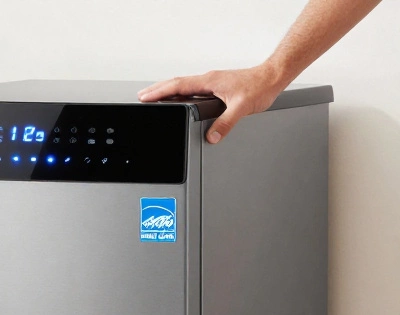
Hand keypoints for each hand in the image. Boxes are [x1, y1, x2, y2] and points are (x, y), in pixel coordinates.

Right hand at [138, 63, 289, 142]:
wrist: (273, 76)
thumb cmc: (260, 86)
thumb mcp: (241, 108)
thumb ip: (225, 123)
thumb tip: (211, 136)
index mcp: (209, 81)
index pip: (178, 86)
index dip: (159, 92)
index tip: (145, 97)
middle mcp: (209, 79)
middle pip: (176, 83)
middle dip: (157, 89)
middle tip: (142, 96)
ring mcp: (213, 81)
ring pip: (184, 84)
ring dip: (168, 90)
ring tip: (155, 97)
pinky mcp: (218, 84)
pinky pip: (193, 87)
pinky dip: (180, 92)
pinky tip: (180, 98)